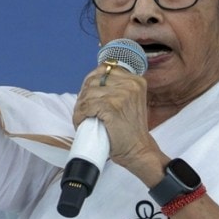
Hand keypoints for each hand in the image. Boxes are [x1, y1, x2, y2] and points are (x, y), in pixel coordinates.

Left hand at [73, 63, 165, 184]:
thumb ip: (116, 88)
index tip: (87, 95)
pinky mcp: (111, 107)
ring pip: (87, 94)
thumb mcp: (129, 101)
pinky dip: (79, 116)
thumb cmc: (130, 129)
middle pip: (93, 81)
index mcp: (135, 80)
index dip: (90, 82)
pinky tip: (81, 123)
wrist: (138, 149)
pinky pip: (86, 107)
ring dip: (80, 108)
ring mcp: (121, 94)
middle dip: (83, 96)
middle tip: (83, 110)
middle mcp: (130, 84)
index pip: (104, 69)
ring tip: (82, 118)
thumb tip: (91, 82)